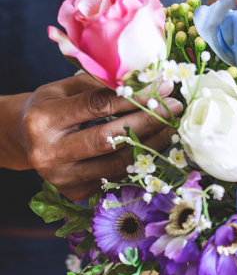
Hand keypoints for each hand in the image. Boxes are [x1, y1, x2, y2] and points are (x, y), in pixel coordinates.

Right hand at [0, 73, 181, 200]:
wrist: (24, 138)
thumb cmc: (51, 105)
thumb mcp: (67, 86)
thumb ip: (103, 84)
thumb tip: (151, 82)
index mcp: (44, 119)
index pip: (99, 106)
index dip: (136, 96)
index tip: (164, 88)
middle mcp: (49, 153)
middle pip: (110, 138)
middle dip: (149, 121)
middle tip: (174, 108)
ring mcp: (61, 178)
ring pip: (117, 163)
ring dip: (151, 144)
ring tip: (172, 127)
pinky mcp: (74, 192)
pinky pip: (115, 177)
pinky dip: (138, 161)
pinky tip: (155, 146)